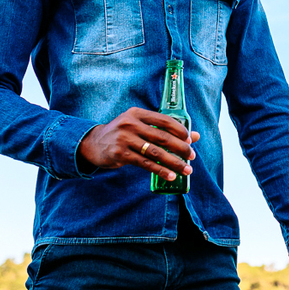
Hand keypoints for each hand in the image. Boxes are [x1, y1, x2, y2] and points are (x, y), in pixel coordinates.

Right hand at [78, 107, 200, 180]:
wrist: (93, 144)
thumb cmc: (123, 134)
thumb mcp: (140, 126)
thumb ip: (164, 129)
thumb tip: (195, 136)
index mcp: (137, 113)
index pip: (164, 120)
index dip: (180, 130)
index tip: (190, 140)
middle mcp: (130, 124)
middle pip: (162, 137)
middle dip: (180, 148)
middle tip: (192, 157)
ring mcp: (124, 139)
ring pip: (155, 152)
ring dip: (174, 162)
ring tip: (186, 170)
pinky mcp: (120, 154)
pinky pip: (145, 164)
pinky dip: (160, 170)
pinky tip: (170, 176)